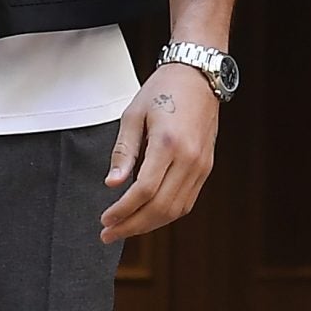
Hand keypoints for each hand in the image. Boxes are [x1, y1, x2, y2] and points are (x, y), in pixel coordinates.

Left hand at [100, 64, 219, 243]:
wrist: (198, 77)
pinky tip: (146, 216)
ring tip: (124, 229)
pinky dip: (165, 214)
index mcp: (168, 143)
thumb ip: (123, 151)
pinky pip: (186, 201)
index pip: (144, 190)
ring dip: (148, 224)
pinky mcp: (206, 168)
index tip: (105, 220)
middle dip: (132, 226)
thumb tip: (112, 184)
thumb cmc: (162, 91)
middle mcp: (189, 158)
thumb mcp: (133, 115)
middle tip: (109, 234)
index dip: (123, 210)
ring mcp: (201, 166)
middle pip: (160, 207)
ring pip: (176, 210)